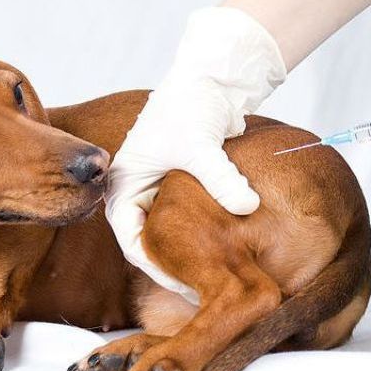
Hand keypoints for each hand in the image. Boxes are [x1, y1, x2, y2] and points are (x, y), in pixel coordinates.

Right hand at [105, 7, 285, 297]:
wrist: (212, 80)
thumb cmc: (191, 105)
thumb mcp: (200, 146)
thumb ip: (221, 179)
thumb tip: (247, 207)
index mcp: (122, 183)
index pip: (131, 239)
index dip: (157, 265)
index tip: (187, 282)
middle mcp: (136, 190)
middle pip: (150, 242)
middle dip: (174, 265)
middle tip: (202, 290)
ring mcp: (159, 189)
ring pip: (171, 234)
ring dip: (189, 253)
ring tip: (213, 276)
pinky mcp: (183, 187)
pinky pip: (189, 221)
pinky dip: (203, 236)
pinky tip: (224, 252)